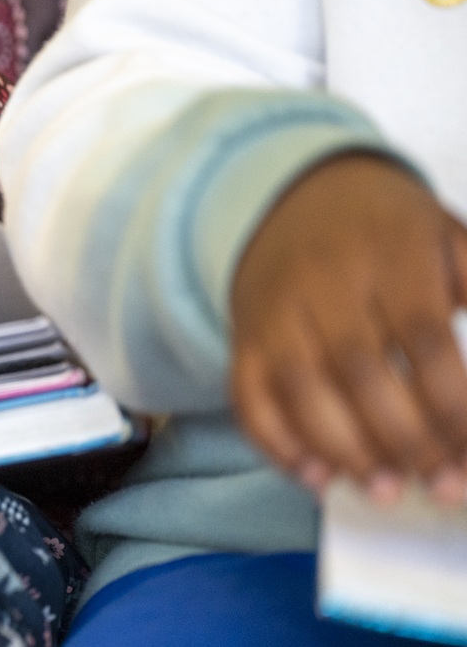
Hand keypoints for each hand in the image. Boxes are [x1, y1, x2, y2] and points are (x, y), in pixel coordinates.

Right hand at [230, 153, 466, 504]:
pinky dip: (276, 445)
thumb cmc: (393, 236)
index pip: (424, 337)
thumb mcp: (453, 242)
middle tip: (439, 483)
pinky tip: (317, 475)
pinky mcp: (245, 338)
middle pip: (359, 368)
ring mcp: (275, 309)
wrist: (300, 200)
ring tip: (386, 489)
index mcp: (391, 250)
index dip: (453, 405)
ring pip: (298, 386)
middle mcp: (323, 278)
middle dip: (404, 438)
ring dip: (343, 450)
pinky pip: (247, 397)